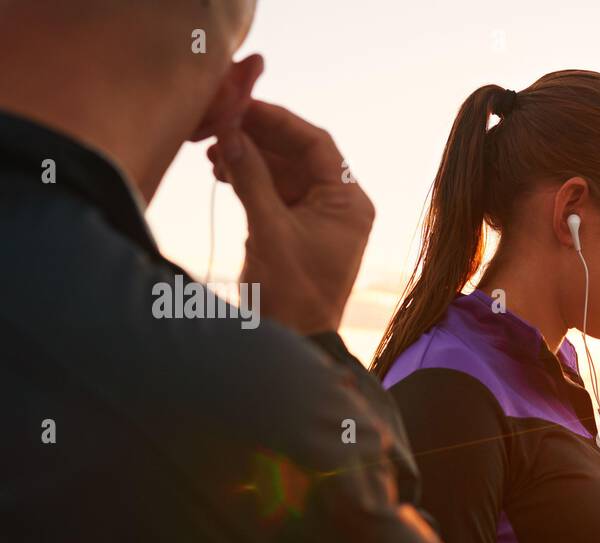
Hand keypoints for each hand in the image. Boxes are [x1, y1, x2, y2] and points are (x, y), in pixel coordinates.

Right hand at [208, 100, 374, 334]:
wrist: (293, 342)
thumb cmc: (292, 294)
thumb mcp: (268, 231)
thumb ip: (250, 178)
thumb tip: (230, 132)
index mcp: (349, 203)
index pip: (317, 144)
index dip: (278, 121)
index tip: (241, 106)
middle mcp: (340, 206)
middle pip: (298, 153)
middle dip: (257, 137)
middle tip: (218, 125)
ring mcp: (319, 217)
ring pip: (282, 170)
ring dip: (248, 157)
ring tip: (211, 153)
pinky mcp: (297, 229)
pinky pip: (274, 190)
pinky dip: (248, 178)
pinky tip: (220, 171)